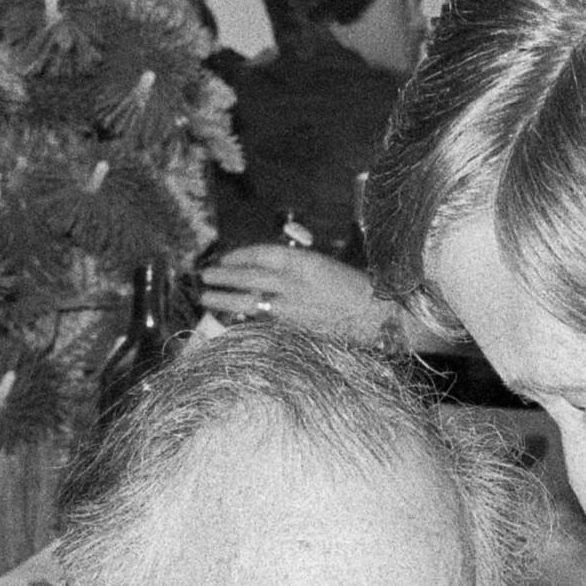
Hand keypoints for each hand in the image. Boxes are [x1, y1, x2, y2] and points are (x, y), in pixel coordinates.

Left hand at [199, 243, 392, 343]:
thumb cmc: (360, 289)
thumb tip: (270, 271)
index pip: (261, 255)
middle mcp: (295, 284)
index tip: (224, 259)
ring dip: (225, 299)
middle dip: (223, 276)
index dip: (239, 256)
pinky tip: (229, 320)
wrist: (382, 318)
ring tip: (206, 298)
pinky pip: (262, 323)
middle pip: (249, 277)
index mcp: (304, 263)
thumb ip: (298, 268)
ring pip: (250, 301)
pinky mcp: (296, 330)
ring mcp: (294, 309)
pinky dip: (244, 320)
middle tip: (204, 276)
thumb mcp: (328, 266)